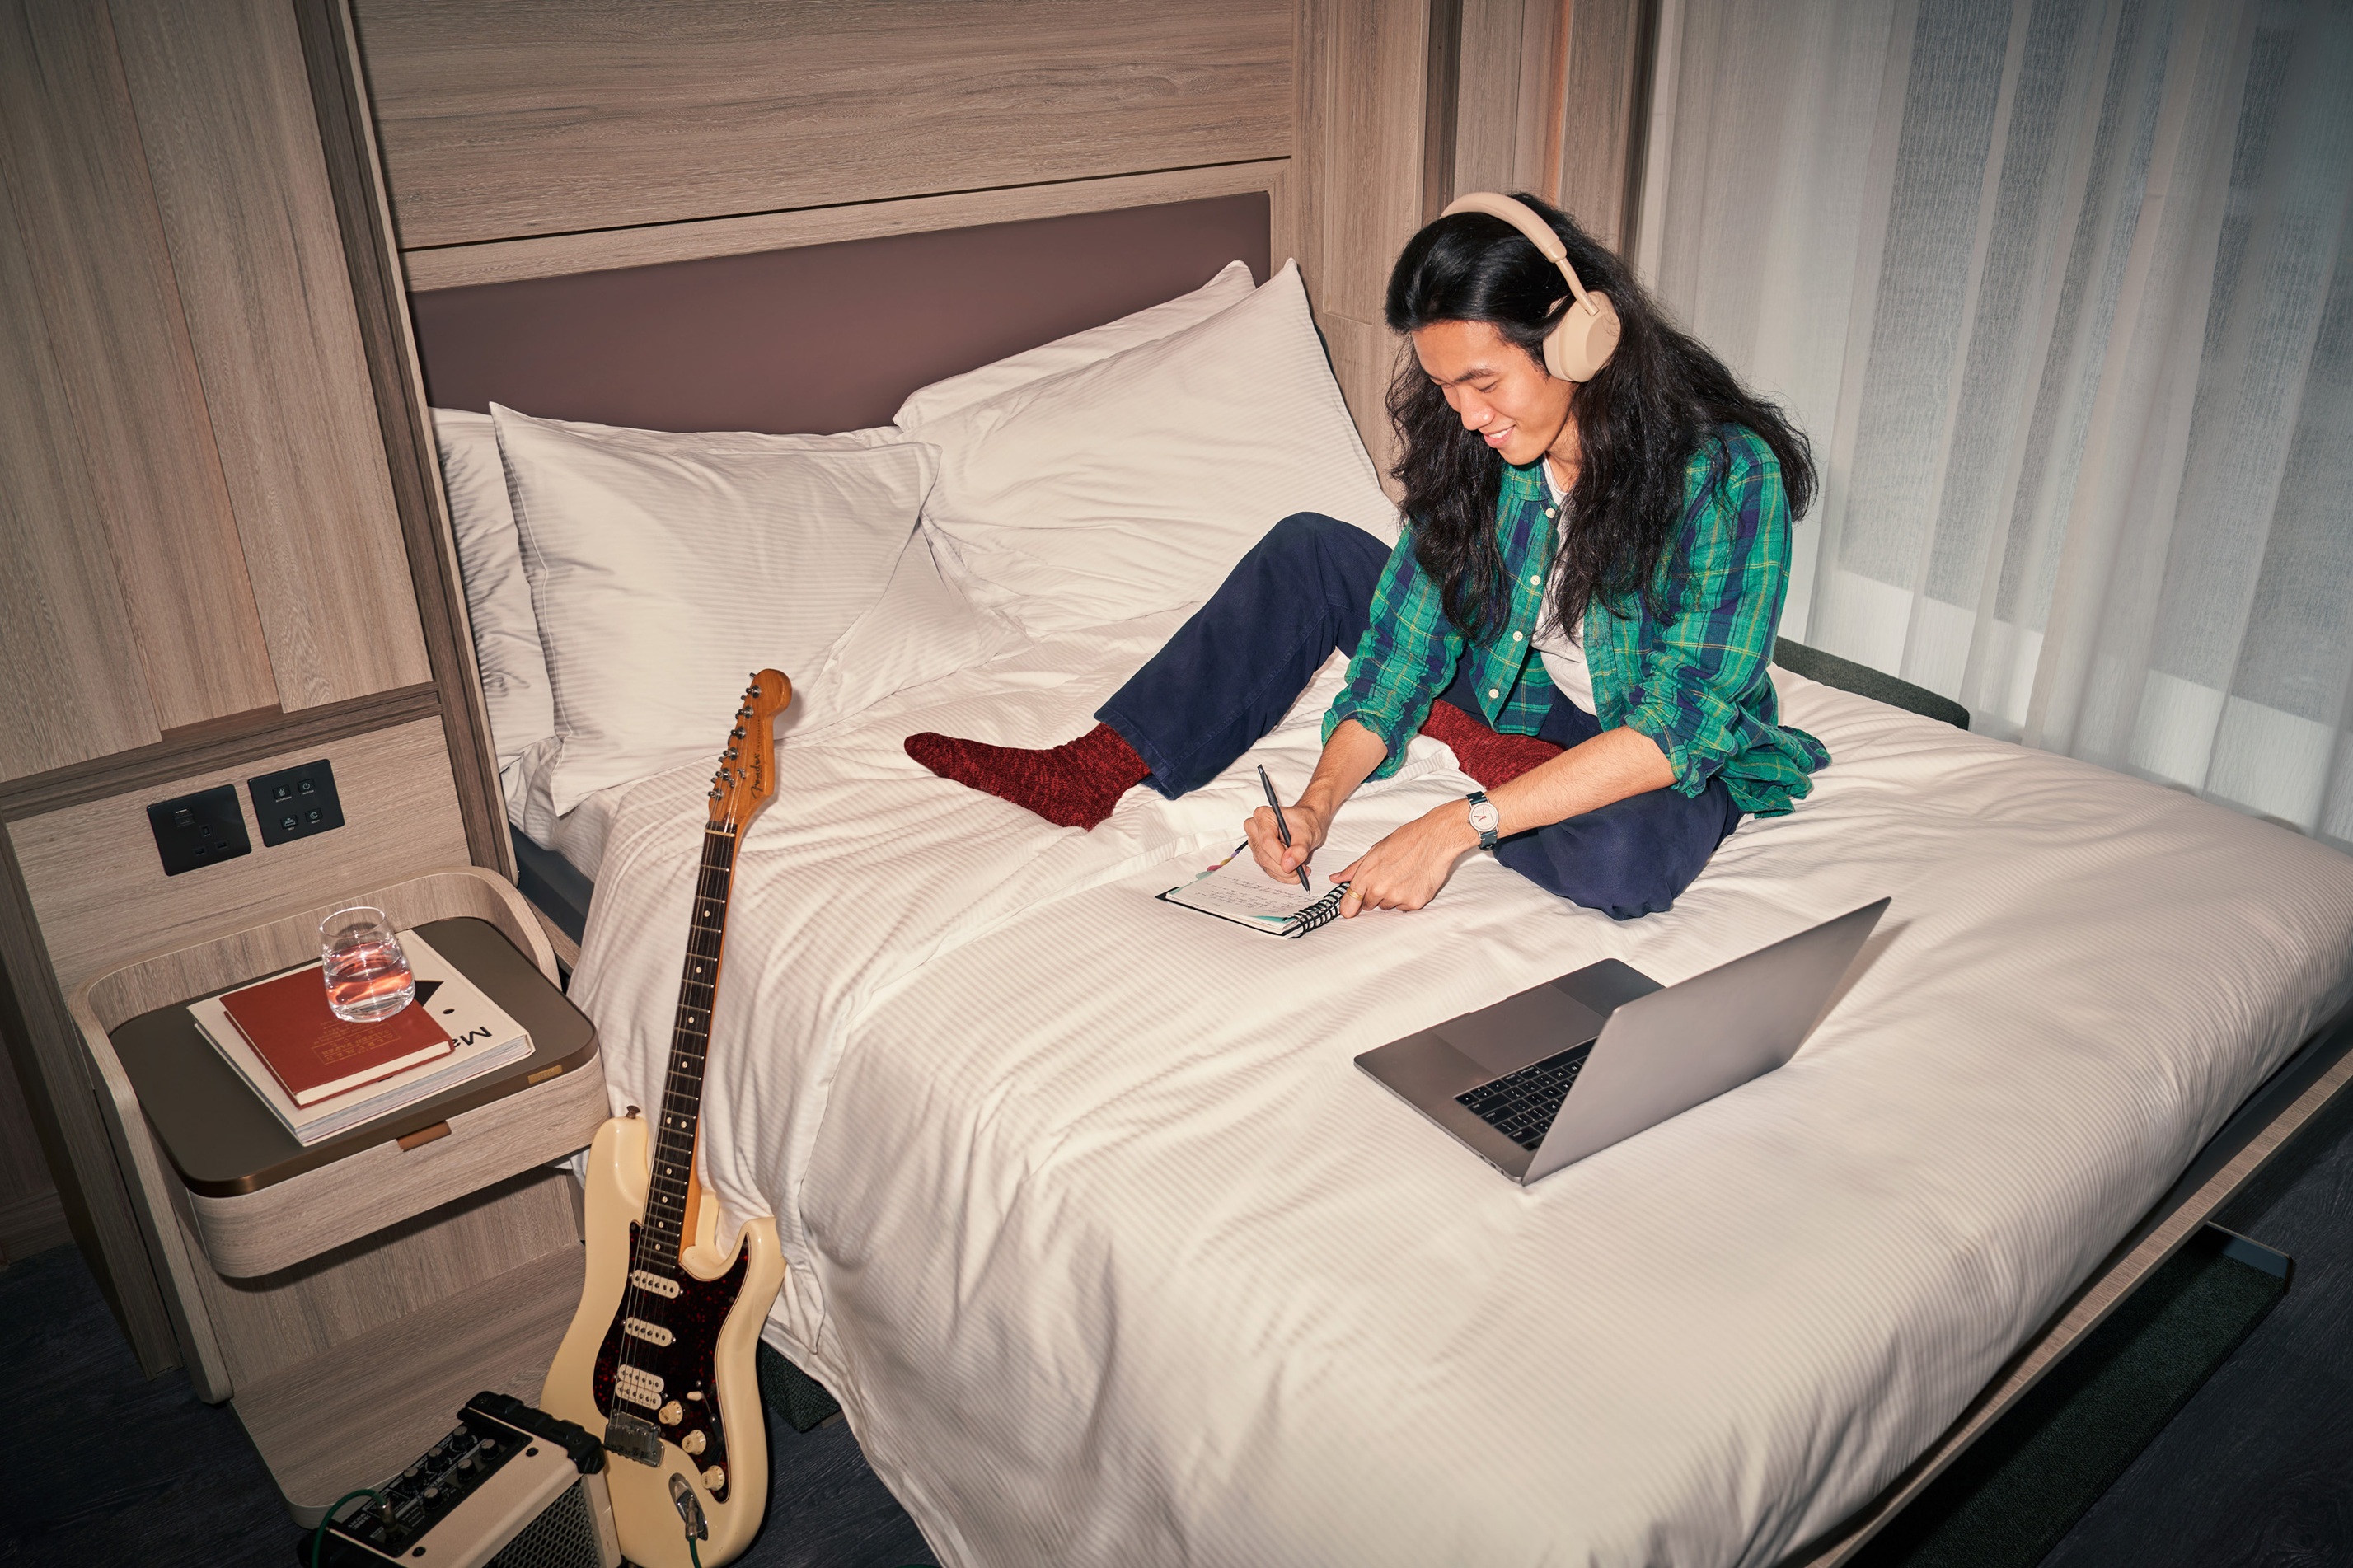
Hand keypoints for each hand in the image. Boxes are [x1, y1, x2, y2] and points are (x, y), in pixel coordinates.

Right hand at [1245, 800, 1330, 882]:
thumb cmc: (1305, 822)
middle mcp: (1255, 828)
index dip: (1280, 856)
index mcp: (1263, 815)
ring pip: (1265, 864)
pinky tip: (1294, 870)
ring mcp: (1255, 842)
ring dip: (1284, 873)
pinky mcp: (1259, 853)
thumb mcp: (1307, 833)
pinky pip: (1267, 868)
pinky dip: (1282, 874)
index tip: (1294, 865)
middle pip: (1264, 855)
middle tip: (1301, 869)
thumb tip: (1288, 864)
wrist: (1306, 824)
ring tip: (1301, 869)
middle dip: (1284, 867)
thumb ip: (1299, 848)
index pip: (1267, 841)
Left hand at [1332, 802, 1480, 916]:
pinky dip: (1408, 898)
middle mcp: (1380, 890)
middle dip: (1374, 895)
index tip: (1351, 906)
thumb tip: (1337, 878)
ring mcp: (1397, 898)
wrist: (1435, 840)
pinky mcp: (1414, 903)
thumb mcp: (1375, 851)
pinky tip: (1413, 881)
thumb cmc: (1407, 840)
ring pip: (1388, 906)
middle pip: (1369, 905)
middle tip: (1387, 877)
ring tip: (1402, 876)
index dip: (1350, 905)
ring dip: (1392, 897)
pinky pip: (1405, 908)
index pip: (1349, 903)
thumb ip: (1354, 868)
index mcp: (1366, 876)